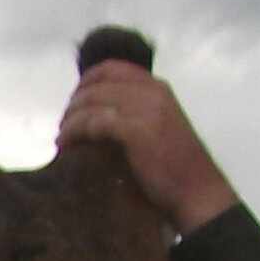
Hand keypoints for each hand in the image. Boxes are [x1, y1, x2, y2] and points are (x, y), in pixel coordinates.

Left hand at [59, 61, 241, 236]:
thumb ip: (136, 113)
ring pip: (91, 101)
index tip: (74, 103)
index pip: (112, 68)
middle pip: (97, 82)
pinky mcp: (136, 129)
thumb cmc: (177, 169)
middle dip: (74, 101)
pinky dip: (74, 132)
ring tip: (62, 137)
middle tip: (63, 123)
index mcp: (158, 88)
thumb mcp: (160, 127)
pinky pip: (93, 121)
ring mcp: (146, 108)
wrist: (197, 192)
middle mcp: (153, 91)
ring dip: (70, 118)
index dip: (86, 82)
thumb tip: (98, 115)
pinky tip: (67, 145)